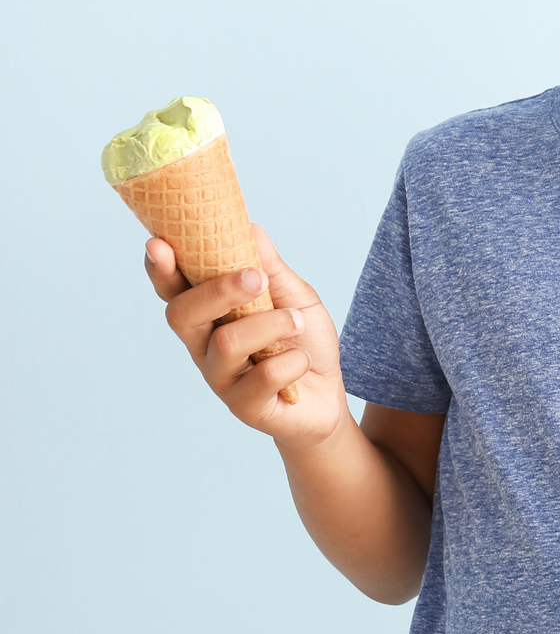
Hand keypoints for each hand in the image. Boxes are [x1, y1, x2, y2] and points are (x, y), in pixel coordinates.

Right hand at [146, 223, 347, 450]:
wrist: (328, 395)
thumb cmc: (302, 341)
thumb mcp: (295, 296)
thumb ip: (270, 268)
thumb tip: (250, 227)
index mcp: (210, 315)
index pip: (174, 291)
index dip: (161, 269)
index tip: (158, 243)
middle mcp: (204, 345)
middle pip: (182, 315)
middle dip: (217, 291)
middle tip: (255, 278)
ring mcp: (221, 378)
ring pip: (226, 343)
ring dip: (272, 325)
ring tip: (297, 321)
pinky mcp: (244, 405)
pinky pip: (263, 376)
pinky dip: (294, 361)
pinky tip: (303, 361)